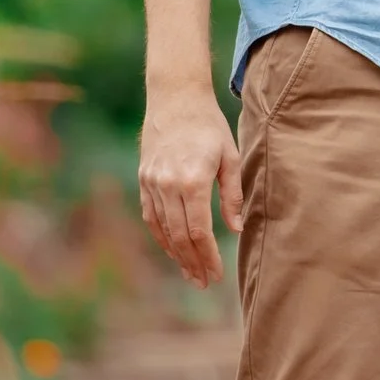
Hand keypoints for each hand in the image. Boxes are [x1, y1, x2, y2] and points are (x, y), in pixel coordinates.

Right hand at [138, 88, 242, 287]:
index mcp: (193, 180)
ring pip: (163, 229)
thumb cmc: (209, 126)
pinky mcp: (144, 179)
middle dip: (193, 262)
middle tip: (203, 282)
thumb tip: (236, 229)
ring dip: (176, 254)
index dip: (208, 257)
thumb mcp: (230, 157)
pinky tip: (172, 249)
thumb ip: (232, 195)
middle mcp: (168, 184)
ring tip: (190, 273)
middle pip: (180, 236)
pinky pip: (151, 216)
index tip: (217, 274)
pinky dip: (161, 236)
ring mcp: (152, 182)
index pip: (199, 231)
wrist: (175, 98)